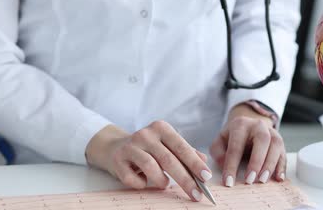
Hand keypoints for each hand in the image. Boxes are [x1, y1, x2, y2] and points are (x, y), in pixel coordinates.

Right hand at [86, 122, 211, 201]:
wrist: (115, 146)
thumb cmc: (148, 148)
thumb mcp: (167, 145)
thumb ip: (185, 152)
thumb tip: (204, 162)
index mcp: (161, 128)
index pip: (181, 147)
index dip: (195, 163)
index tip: (206, 177)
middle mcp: (145, 134)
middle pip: (168, 159)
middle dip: (185, 179)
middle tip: (196, 194)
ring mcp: (130, 147)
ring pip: (151, 167)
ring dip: (162, 181)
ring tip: (165, 185)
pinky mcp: (117, 160)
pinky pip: (133, 178)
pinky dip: (142, 184)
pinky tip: (144, 182)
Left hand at [210, 104, 285, 186]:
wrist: (248, 126)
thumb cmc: (232, 136)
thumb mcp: (220, 140)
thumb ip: (218, 152)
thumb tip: (224, 164)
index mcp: (241, 124)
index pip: (236, 146)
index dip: (231, 165)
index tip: (229, 181)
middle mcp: (258, 126)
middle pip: (262, 140)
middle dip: (256, 162)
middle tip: (250, 180)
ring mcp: (272, 132)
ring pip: (276, 145)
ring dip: (270, 165)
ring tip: (262, 180)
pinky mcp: (280, 142)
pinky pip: (283, 153)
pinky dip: (281, 167)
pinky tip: (278, 178)